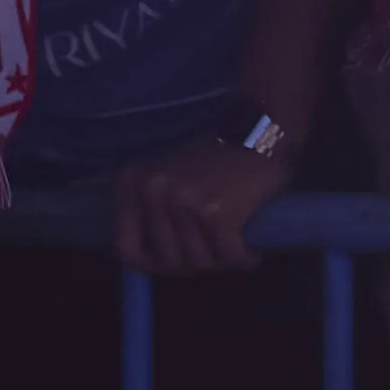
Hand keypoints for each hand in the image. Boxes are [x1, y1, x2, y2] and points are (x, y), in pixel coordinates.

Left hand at [110, 128, 297, 275]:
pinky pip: (228, 257)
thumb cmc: (219, 151)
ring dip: (220, 263)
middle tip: (215, 254)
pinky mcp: (217, 213)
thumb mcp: (169, 173)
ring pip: (199, 262)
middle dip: (195, 264)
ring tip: (234, 248)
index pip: (127, 249)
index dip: (153, 265)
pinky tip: (250, 251)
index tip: (176, 265)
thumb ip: (151, 208)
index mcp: (133, 182)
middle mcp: (152, 191)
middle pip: (168, 260)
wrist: (262, 124)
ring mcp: (183, 202)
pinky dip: (244, 258)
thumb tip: (148, 260)